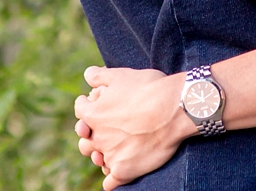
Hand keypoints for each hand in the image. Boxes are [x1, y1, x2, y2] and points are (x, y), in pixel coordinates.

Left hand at [74, 66, 192, 189]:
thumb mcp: (122, 75)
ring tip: (113, 150)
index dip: (88, 105)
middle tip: (106, 130)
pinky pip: (110, 183)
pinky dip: (113, 178)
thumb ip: (100, 76)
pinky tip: (120, 171)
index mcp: (94, 113)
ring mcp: (110, 155)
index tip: (96, 103)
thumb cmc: (150, 88)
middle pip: (85, 140)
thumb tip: (87, 74)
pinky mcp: (124, 170)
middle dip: (92, 135)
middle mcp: (98, 136)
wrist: (175, 108)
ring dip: (101, 155)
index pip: (80, 110)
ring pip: (97, 160)